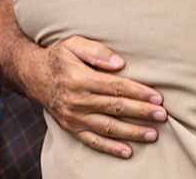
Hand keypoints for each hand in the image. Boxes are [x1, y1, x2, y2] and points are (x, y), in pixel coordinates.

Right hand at [29, 35, 166, 157]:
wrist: (33, 76)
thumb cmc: (59, 57)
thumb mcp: (74, 44)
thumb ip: (96, 51)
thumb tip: (120, 63)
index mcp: (80, 79)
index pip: (116, 87)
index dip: (138, 93)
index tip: (157, 97)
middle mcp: (77, 100)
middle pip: (116, 108)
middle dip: (142, 112)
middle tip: (162, 115)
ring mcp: (74, 117)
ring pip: (108, 128)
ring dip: (132, 133)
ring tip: (153, 134)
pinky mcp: (71, 128)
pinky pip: (92, 141)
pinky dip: (111, 148)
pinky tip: (128, 151)